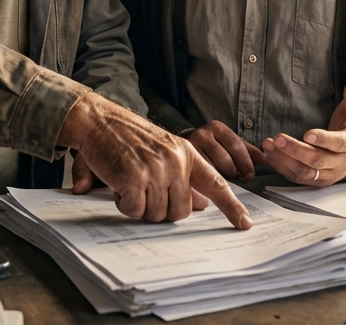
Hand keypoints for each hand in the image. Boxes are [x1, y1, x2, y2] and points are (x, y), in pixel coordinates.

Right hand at [59, 92, 252, 228]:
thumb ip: (184, 175)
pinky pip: (135, 211)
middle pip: (181, 211)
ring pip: (157, 214)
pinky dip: (125, 204)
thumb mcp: (164, 150)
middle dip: (162, 210)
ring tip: (130, 182)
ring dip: (141, 206)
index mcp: (187, 153)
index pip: (216, 184)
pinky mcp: (134, 179)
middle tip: (145, 192)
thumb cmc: (129, 138)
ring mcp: (156, 170)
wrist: (100, 121)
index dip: (232, 206)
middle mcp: (176, 162)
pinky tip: (119, 185)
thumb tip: (201, 205)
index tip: (245, 224)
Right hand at [187, 120, 264, 180]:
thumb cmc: (211, 147)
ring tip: (221, 179)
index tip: (250, 176)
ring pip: (212, 170)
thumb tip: (265, 160)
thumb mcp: (229, 144)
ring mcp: (189, 147)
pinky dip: (207, 184)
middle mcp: (201, 134)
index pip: (236, 145)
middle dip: (233, 172)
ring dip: (220, 179)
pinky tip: (209, 184)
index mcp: (216, 127)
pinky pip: (199, 177)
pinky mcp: (182, 162)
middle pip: (225, 159)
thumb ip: (247, 150)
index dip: (245, 162)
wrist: (179, 146)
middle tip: (236, 179)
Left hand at [260, 75, 345, 185]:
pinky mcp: (316, 180)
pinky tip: (269, 154)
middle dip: (296, 150)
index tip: (307, 134)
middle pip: (317, 160)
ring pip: (305, 172)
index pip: (339, 144)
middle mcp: (340, 162)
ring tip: (269, 145)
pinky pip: (297, 177)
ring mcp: (328, 174)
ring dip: (284, 160)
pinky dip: (282, 167)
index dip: (324, 140)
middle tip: (278, 138)